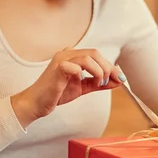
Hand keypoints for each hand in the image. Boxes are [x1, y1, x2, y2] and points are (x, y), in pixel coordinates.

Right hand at [11, 48, 125, 125]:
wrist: (37, 104)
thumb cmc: (57, 93)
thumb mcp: (83, 87)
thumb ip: (100, 83)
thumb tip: (119, 80)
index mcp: (73, 55)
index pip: (97, 55)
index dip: (111, 66)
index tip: (120, 79)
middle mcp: (67, 53)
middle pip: (95, 53)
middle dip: (107, 68)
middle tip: (107, 83)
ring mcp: (61, 59)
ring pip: (88, 58)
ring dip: (99, 72)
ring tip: (98, 83)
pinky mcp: (57, 68)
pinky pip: (75, 66)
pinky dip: (84, 74)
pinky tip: (81, 82)